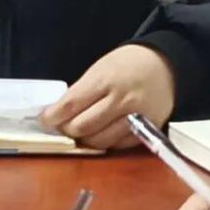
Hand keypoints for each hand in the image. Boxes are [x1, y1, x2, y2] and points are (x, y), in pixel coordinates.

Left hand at [40, 44, 175, 148]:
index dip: (53, 116)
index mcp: (104, 79)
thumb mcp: (100, 68)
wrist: (165, 65)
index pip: (71, 104)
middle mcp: (120, 100)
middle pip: (83, 127)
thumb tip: (60, 112)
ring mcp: (135, 117)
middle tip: (62, 127)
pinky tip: (101, 134)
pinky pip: (119, 145)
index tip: (44, 120)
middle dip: (67, 130)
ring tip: (79, 133)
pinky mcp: (147, 130)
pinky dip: (106, 143)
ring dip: (84, 141)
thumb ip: (83, 90)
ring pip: (100, 141)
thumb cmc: (127, 64)